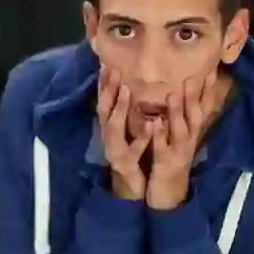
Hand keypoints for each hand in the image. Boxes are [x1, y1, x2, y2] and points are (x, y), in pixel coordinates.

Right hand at [96, 68, 152, 200]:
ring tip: (126, 91)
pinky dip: (140, 139)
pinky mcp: (125, 164)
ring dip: (119, 108)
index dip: (103, 84)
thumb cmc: (130, 158)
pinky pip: (132, 151)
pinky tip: (150, 126)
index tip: (107, 64)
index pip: (104, 102)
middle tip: (112, 70)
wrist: (129, 190)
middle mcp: (108, 137)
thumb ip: (125, 116)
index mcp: (109, 129)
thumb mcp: (126, 135)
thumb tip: (126, 90)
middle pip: (103, 110)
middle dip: (107, 90)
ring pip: (113, 127)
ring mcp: (114, 151)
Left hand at [146, 71, 219, 209]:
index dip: (209, 90)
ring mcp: (178, 152)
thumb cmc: (173, 160)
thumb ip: (185, 119)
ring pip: (181, 130)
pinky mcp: (165, 163)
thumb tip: (189, 95)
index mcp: (192, 133)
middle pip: (196, 116)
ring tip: (174, 93)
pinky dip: (159, 136)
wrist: (169, 194)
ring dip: (178, 112)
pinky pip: (162, 148)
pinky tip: (154, 124)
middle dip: (196, 95)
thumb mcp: (182, 138)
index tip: (212, 68)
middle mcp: (190, 140)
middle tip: (195, 75)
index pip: (204, 108)